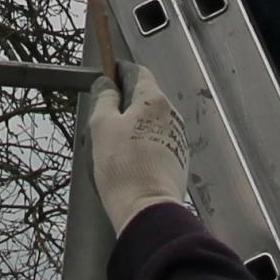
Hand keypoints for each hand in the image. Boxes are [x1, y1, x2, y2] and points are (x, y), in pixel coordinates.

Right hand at [87, 78, 192, 227]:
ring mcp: (178, 139)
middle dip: (124, 104)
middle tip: (101, 118)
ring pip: (151, 123)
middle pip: (145, 99)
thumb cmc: (123, 166)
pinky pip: (157, 143)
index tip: (108, 73)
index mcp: (154, 101)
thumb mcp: (101, 126)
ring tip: (111, 147)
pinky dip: (142, 145)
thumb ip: (103, 99)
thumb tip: (105, 84)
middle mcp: (172, 115)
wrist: (147, 208)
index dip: (120, 71)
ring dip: (133, 127)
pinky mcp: (178, 160)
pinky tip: (127, 162)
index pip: (138, 72)